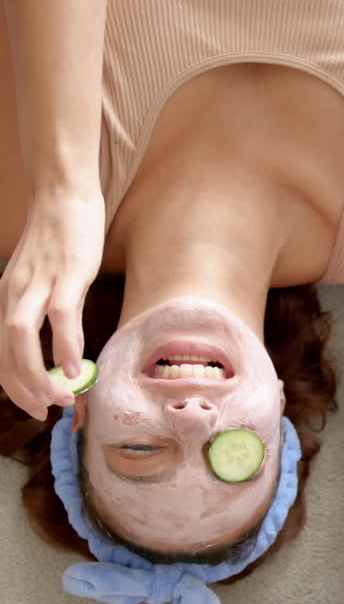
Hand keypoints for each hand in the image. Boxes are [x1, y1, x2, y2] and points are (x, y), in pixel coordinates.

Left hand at [0, 187, 105, 418]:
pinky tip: (77, 368)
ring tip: (62, 397)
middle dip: (26, 390)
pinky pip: (60, 315)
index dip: (15, 387)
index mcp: (6, 298)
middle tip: (49, 411)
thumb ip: (42, 310)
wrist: (63, 192)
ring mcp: (39, 282)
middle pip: (7, 352)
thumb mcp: (40, 278)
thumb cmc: (58, 238)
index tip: (37, 408)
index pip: (0, 354)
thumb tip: (61, 351)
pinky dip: (66, 345)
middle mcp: (14, 292)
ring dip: (38, 375)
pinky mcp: (66, 272)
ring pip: (22, 337)